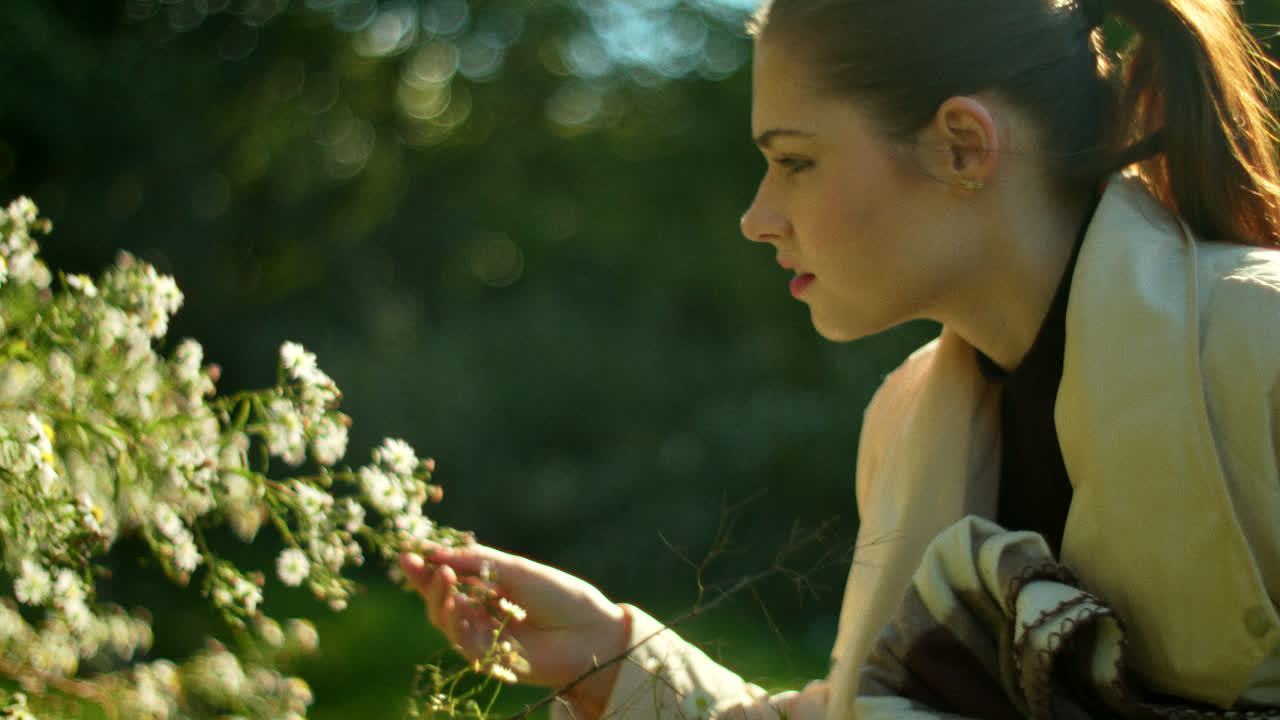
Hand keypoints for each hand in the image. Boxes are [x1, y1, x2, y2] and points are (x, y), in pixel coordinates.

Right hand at [399, 544, 629, 716]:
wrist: (589, 634)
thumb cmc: (561, 596)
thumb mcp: (516, 570)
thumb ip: (477, 562)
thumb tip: (435, 553)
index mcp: (494, 587)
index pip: (454, 574)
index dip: (432, 563)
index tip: (413, 548)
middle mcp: (485, 611)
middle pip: (443, 596)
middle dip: (423, 578)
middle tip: (408, 561)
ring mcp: (484, 634)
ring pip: (444, 617)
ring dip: (437, 595)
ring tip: (441, 575)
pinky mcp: (487, 657)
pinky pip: (459, 638)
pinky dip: (453, 619)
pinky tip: (456, 602)